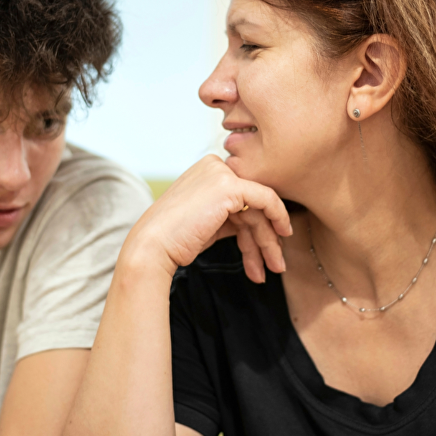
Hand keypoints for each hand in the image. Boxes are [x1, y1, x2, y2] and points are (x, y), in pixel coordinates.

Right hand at [121, 155, 291, 281]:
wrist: (153, 247)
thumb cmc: (175, 240)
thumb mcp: (208, 222)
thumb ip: (231, 216)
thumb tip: (258, 227)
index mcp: (206, 172)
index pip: (241, 198)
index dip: (257, 226)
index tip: (267, 250)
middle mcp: (214, 167)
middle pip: (251, 204)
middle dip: (265, 237)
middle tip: (276, 264)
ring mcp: (222, 174)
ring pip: (260, 208)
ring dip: (269, 242)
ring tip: (275, 268)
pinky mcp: (230, 186)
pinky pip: (267, 199)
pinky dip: (279, 218)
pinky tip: (281, 242)